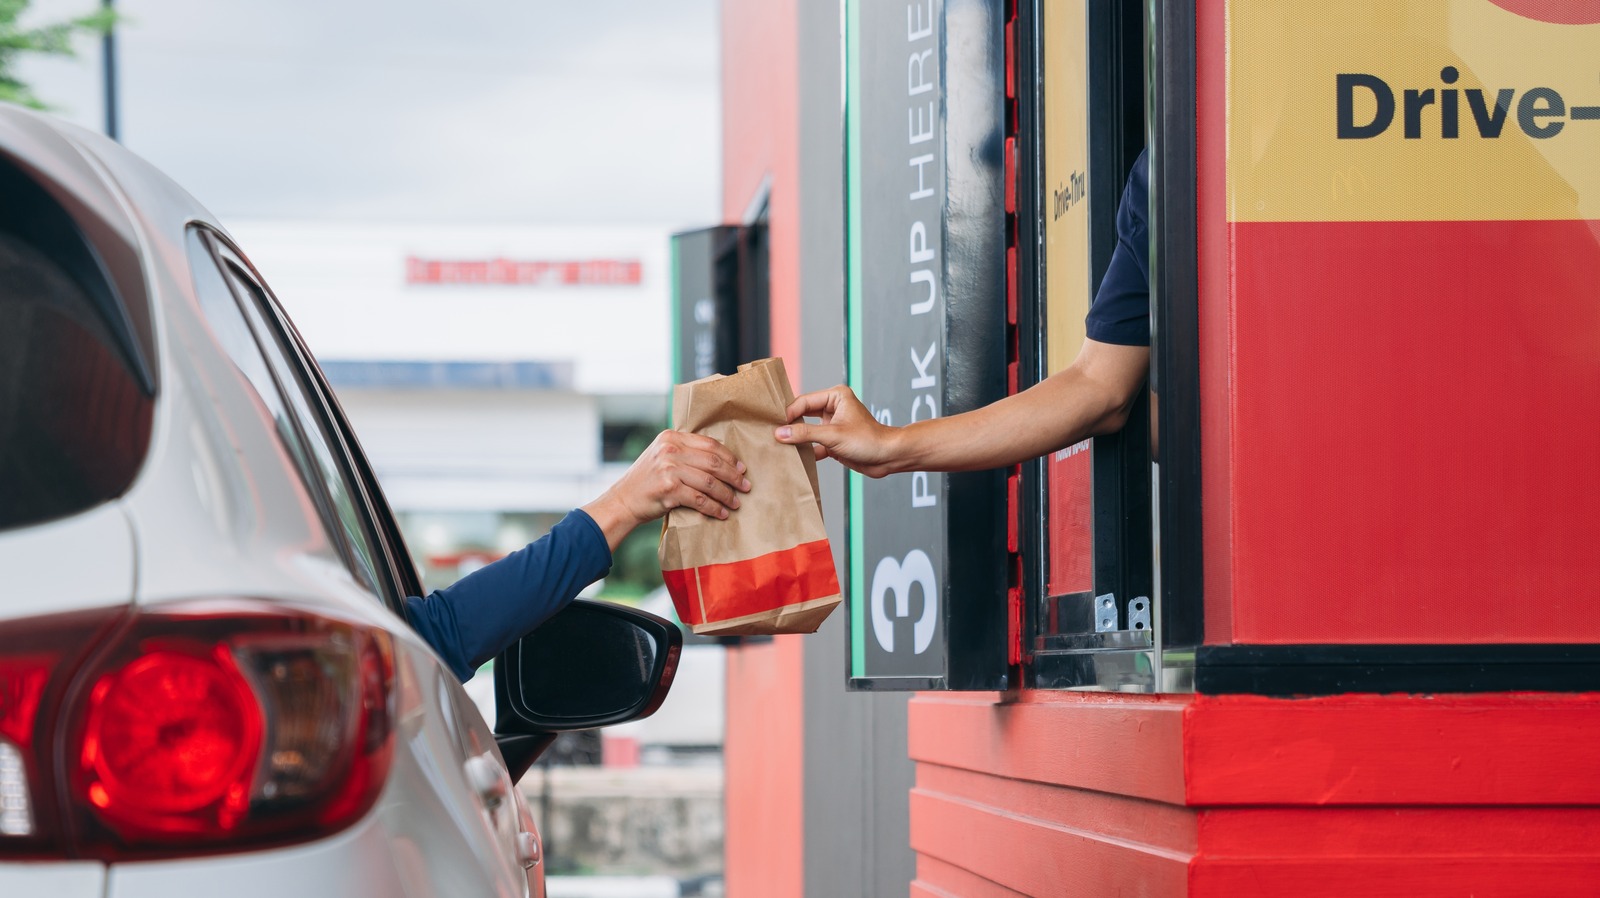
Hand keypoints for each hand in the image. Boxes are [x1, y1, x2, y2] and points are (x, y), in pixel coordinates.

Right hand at [581, 431, 750, 549]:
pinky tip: (721, 513)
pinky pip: (700, 499)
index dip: (730, 458)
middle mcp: (670, 449)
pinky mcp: (669, 489)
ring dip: (727, 494)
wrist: (623, 500)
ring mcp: (669, 468)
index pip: (710, 444)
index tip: (741, 469)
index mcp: (671, 437)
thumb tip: (722, 461)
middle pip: (713, 462)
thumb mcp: (662, 456)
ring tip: (735, 503)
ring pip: (710, 482)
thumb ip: (685, 452)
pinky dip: (714, 508)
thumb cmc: (647, 481)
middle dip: (734, 476)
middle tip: (745, 487)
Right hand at [774, 385, 900, 477]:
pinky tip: (794, 458)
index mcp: (835, 397)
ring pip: (807, 430)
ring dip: (797, 439)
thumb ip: (805, 434)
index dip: (789, 413)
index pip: (804, 402)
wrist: (888, 458)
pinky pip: (814, 444)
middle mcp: (833, 408)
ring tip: (779, 446)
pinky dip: (806, 451)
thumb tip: (780, 433)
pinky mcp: (833, 441)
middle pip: (803, 414)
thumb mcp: (833, 436)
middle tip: (772, 433)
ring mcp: (832, 425)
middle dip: (790, 425)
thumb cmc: (869, 440)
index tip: (775, 426)